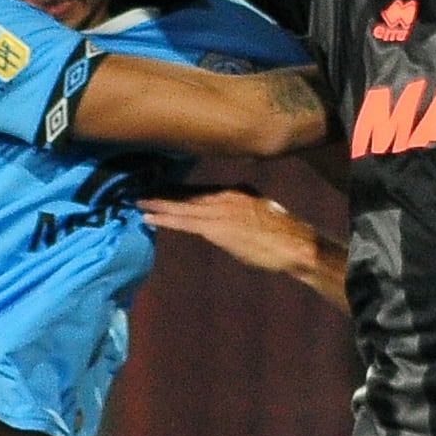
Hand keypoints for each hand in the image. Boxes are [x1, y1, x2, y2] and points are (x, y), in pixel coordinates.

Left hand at [140, 188, 324, 276]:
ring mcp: (221, 211)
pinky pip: (184, 223)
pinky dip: (164, 220)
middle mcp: (227, 196)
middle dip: (164, 193)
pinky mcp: (218, 228)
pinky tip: (148, 218)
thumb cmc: (285, 238)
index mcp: (238, 192)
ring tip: (137, 202)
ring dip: (158, 204)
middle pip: (188, 193)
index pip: (202, 189)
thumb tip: (232, 222)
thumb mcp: (263, 216)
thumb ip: (243, 214)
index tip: (162, 189)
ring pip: (182, 206)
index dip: (180, 191)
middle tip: (141, 189)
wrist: (298, 246)